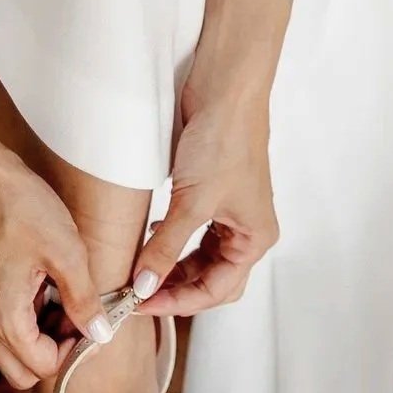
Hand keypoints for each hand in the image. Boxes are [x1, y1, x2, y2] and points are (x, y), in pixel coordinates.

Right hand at [0, 107, 100, 387]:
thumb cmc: (19, 207)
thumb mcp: (66, 253)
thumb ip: (84, 300)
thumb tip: (99, 333)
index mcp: (4, 318)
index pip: (42, 369)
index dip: (72, 352)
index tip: (88, 323)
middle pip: (19, 372)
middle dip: (51, 355)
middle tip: (73, 319)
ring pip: (5, 352)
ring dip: (34, 341)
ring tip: (57, 301)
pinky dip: (19, 323)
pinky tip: (37, 288)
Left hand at [132, 83, 278, 316]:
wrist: (224, 90)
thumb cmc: (224, 140)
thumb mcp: (190, 202)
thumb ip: (165, 249)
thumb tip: (144, 286)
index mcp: (255, 238)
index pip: (218, 290)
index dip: (178, 301)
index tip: (141, 302)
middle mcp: (247, 230)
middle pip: (212, 280)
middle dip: (176, 290)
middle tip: (137, 295)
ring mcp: (230, 213)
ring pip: (201, 260)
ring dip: (172, 269)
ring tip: (140, 274)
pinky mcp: (212, 196)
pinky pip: (193, 236)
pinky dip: (172, 245)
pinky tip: (151, 242)